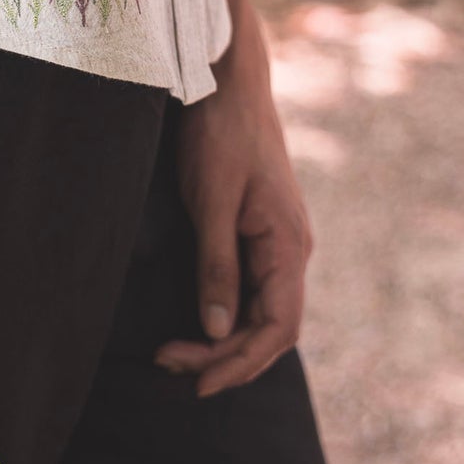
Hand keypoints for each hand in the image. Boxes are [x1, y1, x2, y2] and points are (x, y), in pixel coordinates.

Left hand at [155, 8, 311, 398]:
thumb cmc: (220, 133)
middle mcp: (293, 248)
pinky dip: (227, 313)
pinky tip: (200, 323)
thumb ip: (216, 265)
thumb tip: (218, 331)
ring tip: (176, 353)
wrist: (228, 80)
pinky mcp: (262, 231)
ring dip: (224, 339)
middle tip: (170, 365)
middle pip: (270, 327)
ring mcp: (280, 240)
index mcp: (289, 244)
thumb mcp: (210, 199)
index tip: (198, 382)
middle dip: (224, 355)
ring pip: (261, 310)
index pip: (278, 327)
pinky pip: (254, 288)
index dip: (241, 362)